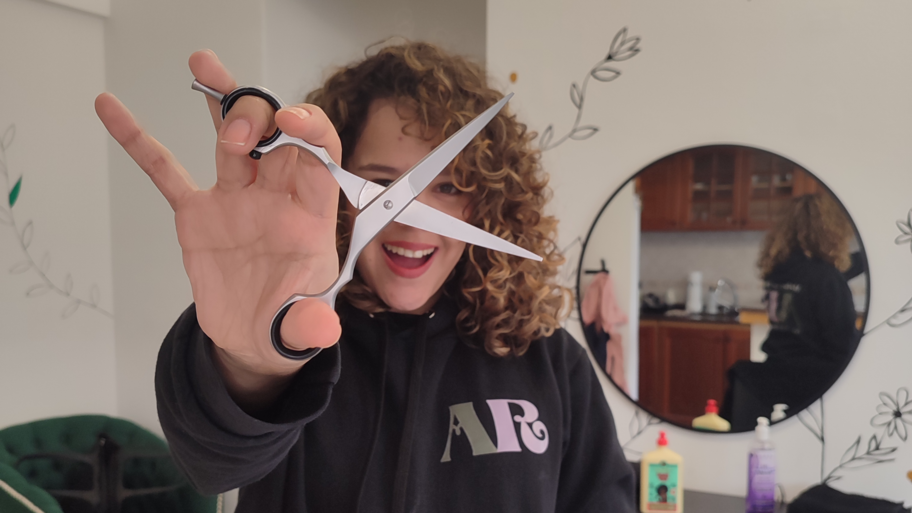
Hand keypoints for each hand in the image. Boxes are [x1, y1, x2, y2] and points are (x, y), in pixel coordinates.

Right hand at [95, 50, 342, 383]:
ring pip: (230, 139)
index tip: (292, 122)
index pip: (320, 161)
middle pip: (275, 138)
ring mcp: (235, 201)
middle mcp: (275, 199)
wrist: (253, 339)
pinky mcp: (197, 214)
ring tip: (205, 63)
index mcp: (310, 218)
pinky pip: (166, 172)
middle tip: (238, 129)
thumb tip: (318, 331)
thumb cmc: (286, 323)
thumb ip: (310, 326)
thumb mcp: (303, 329)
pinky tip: (114, 110)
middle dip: (260, 116)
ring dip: (222, 102)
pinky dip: (140, 142)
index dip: (311, 134)